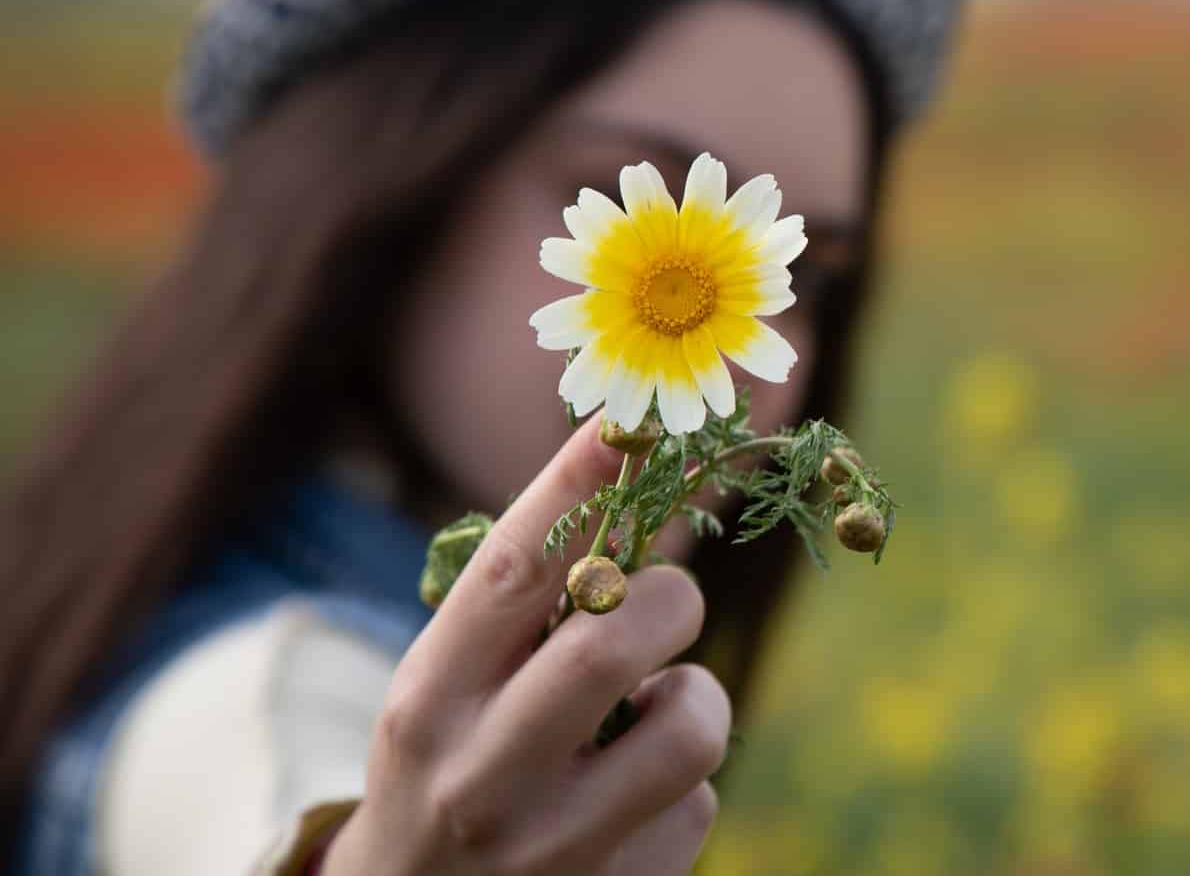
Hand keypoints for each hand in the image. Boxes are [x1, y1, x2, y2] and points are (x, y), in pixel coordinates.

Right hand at [321, 416, 728, 875]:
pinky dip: (682, 789)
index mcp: (428, 702)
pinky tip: (631, 805)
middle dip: (670, 601)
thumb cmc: (452, 769)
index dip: (574, 487)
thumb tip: (630, 466)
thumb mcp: (451, 691)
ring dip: (692, 698)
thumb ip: (527, 608)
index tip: (627, 420)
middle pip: (612, 644)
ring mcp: (551, 849)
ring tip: (650, 714)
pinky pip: (699, 805)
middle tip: (667, 602)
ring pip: (689, 725)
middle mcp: (479, 777)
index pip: (509, 573)